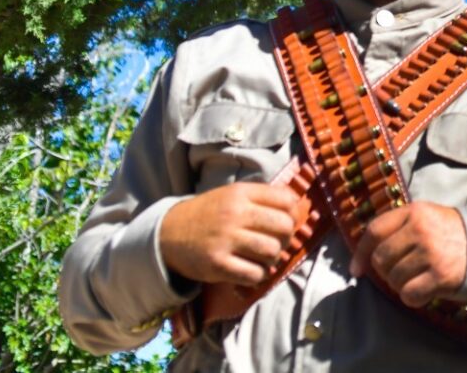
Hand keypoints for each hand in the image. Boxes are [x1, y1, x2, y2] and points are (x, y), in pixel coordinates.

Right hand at [159, 182, 298, 286]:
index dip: (293, 213)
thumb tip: (298, 207)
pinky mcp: (217, 265)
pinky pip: (254, 273)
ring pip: (272, 251)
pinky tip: (252, 269)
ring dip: (274, 257)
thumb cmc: (209, 213)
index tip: (286, 221)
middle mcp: (234, 214)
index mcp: (241, 193)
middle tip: (278, 241)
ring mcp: (225, 240)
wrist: (167, 234)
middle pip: (284, 226)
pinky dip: (259, 274)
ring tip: (265, 257)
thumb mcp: (232, 194)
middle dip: (287, 237)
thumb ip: (262, 197)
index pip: (286, 200)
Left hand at [349, 201, 466, 307]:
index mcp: (415, 211)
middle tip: (402, 272)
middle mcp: (421, 230)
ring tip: (419, 279)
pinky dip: (413, 298)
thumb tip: (363, 256)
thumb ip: (399, 228)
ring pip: (393, 279)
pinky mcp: (440, 275)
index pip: (375, 231)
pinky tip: (426, 291)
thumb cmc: (452, 234)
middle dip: (386, 271)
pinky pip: (408, 294)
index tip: (357, 270)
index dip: (361, 253)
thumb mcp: (428, 217)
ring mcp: (430, 253)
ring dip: (401, 285)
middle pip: (381, 259)